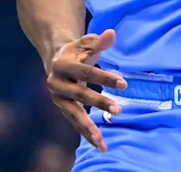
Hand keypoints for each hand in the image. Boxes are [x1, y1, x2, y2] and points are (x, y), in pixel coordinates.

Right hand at [47, 29, 126, 151]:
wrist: (56, 60)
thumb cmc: (77, 50)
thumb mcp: (87, 43)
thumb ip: (99, 41)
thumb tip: (112, 34)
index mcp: (62, 65)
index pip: (86, 73)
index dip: (105, 78)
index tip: (124, 84)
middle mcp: (56, 83)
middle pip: (80, 95)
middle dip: (99, 103)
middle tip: (119, 110)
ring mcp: (58, 98)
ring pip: (74, 115)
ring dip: (88, 129)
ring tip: (102, 142)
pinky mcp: (62, 108)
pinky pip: (75, 123)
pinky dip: (86, 134)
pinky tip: (100, 145)